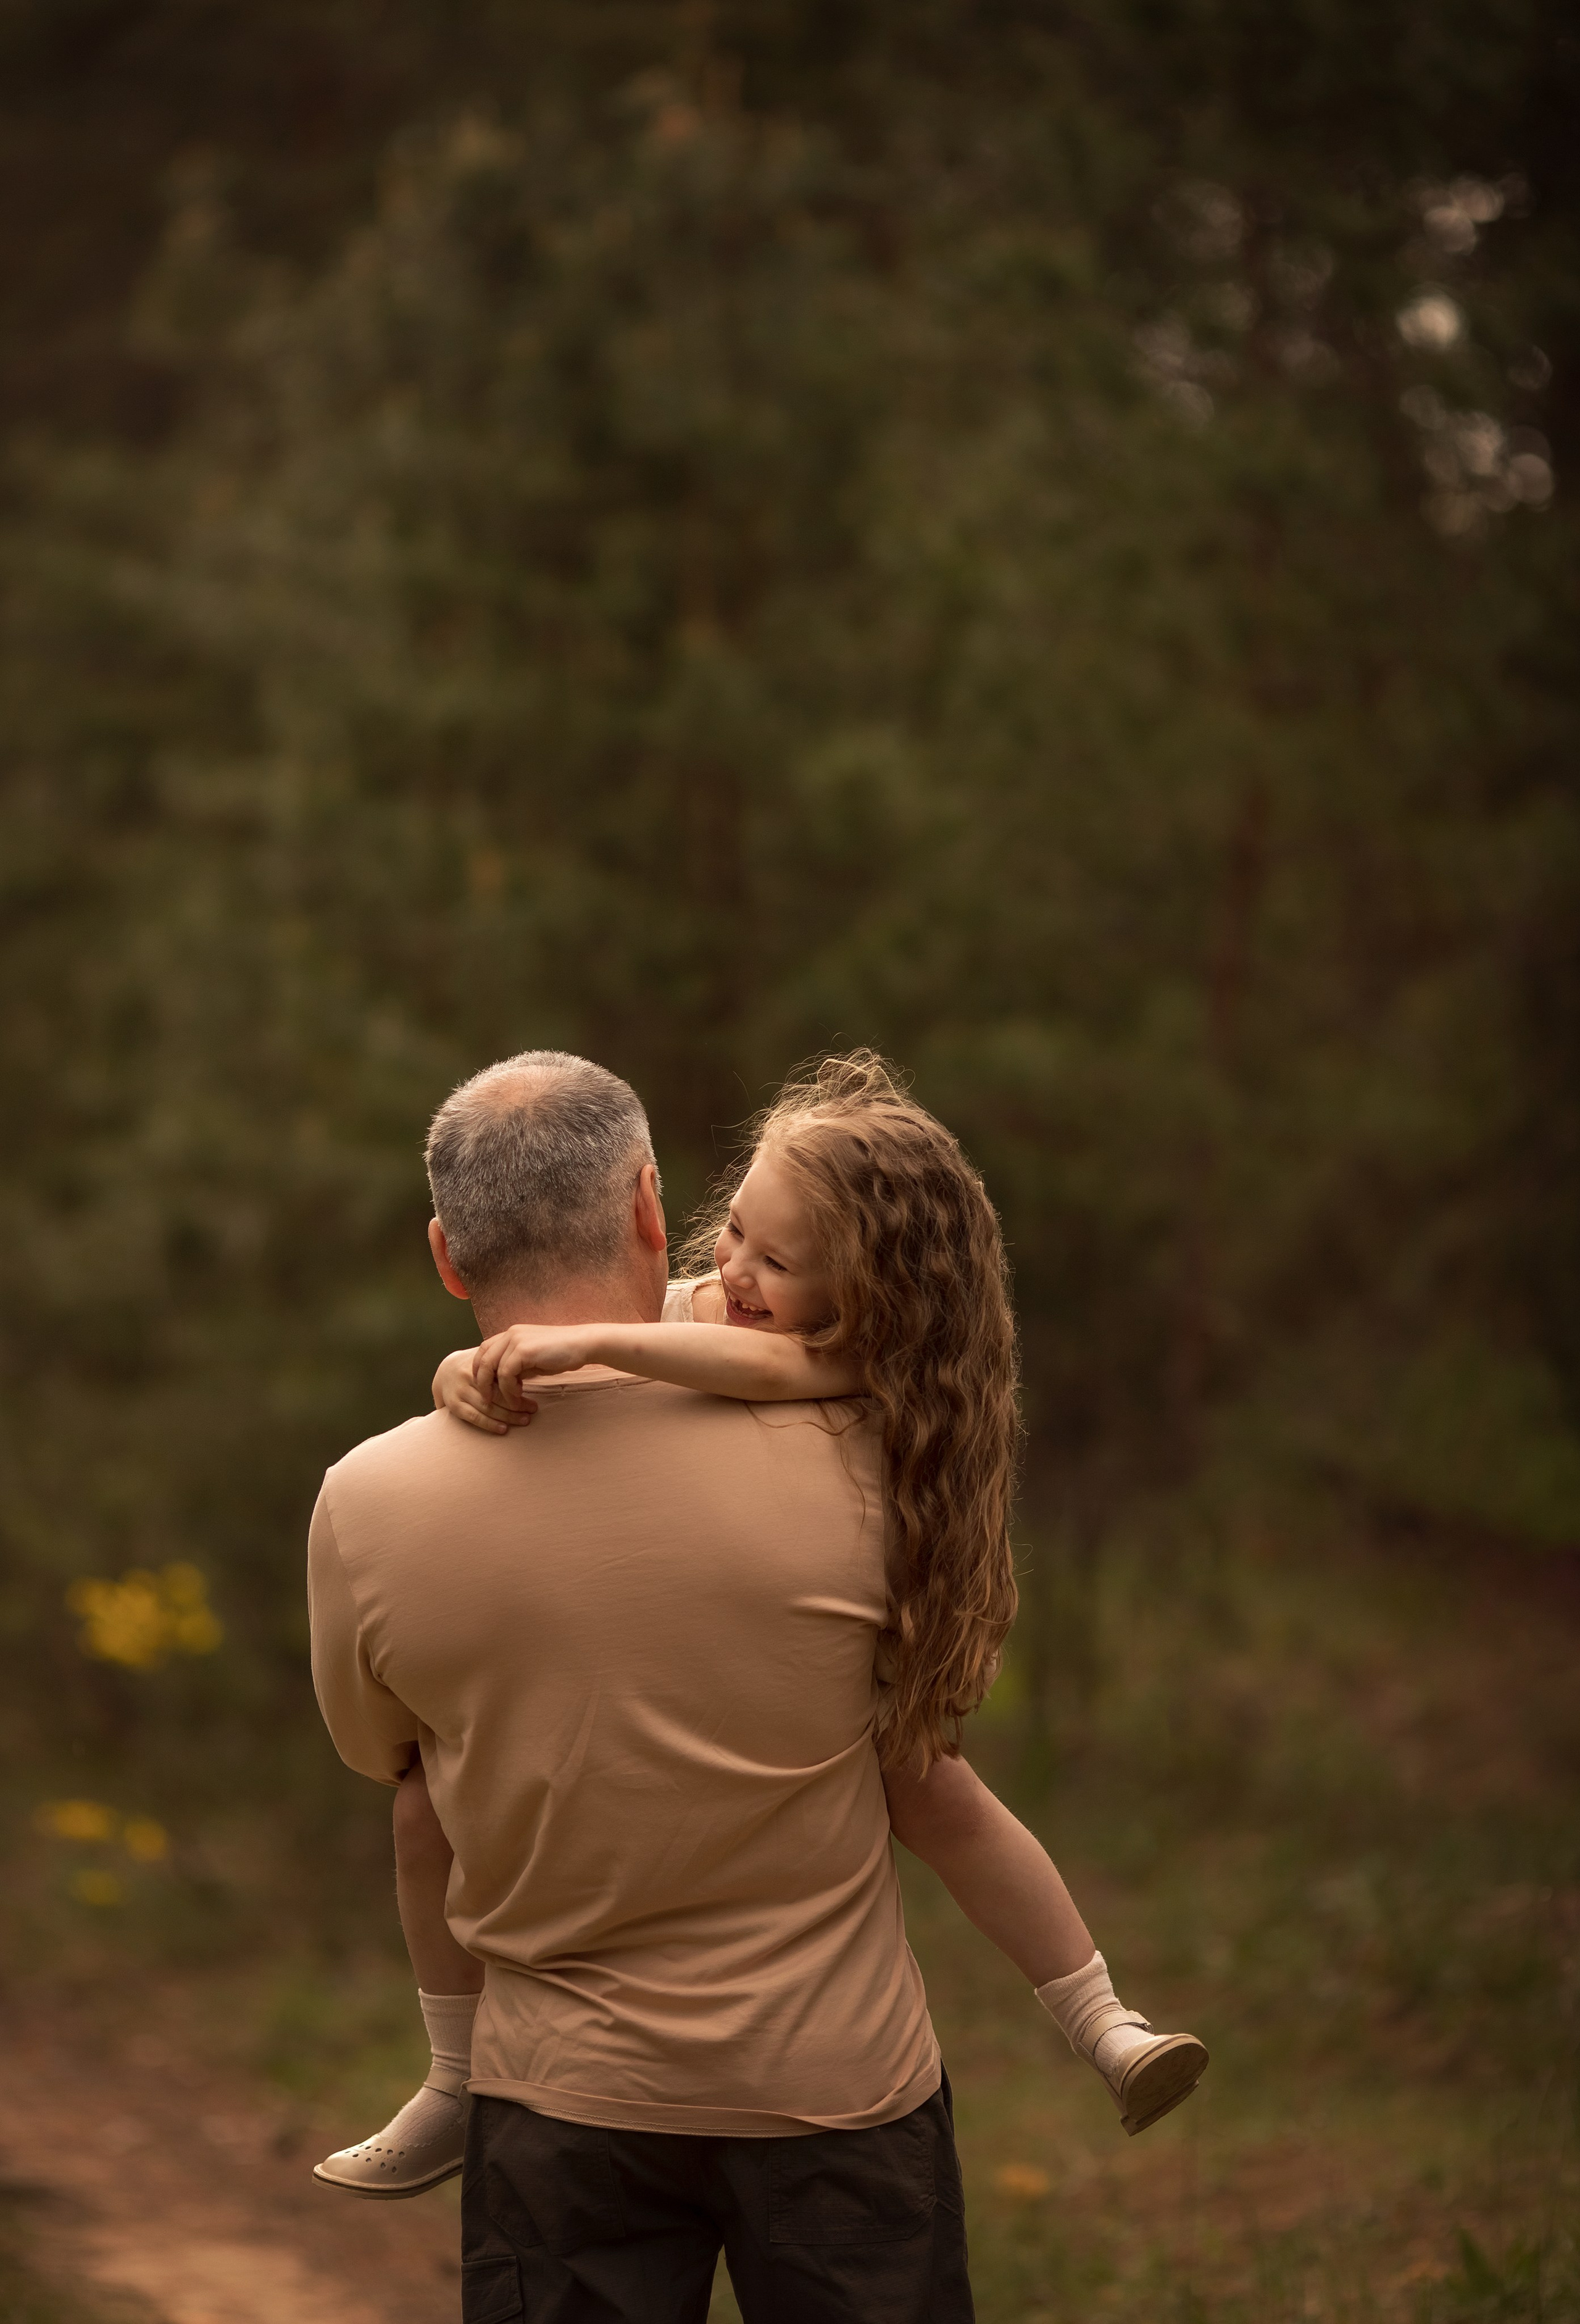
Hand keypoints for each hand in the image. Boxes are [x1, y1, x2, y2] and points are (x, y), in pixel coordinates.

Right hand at [432, 1346, 538, 1436]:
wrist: (445, 1370)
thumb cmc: (475, 1364)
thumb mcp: (488, 1357)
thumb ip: (504, 1362)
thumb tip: (530, 1368)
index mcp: (480, 1362)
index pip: (502, 1377)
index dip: (518, 1388)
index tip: (533, 1397)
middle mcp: (468, 1375)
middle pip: (496, 1393)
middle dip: (517, 1403)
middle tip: (533, 1410)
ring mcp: (460, 1390)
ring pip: (487, 1406)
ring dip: (508, 1416)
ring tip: (524, 1420)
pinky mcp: (454, 1405)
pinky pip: (473, 1416)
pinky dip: (489, 1424)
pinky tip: (504, 1429)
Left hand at [473, 1324, 605, 1407]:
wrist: (583, 1344)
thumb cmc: (562, 1353)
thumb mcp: (533, 1359)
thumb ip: (517, 1365)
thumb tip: (504, 1381)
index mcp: (511, 1333)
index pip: (484, 1350)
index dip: (480, 1370)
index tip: (486, 1387)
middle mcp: (510, 1333)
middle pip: (483, 1359)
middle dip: (482, 1382)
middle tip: (488, 1399)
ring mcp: (516, 1340)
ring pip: (492, 1369)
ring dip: (498, 1390)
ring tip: (510, 1402)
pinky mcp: (523, 1351)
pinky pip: (506, 1374)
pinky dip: (509, 1389)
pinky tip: (519, 1396)